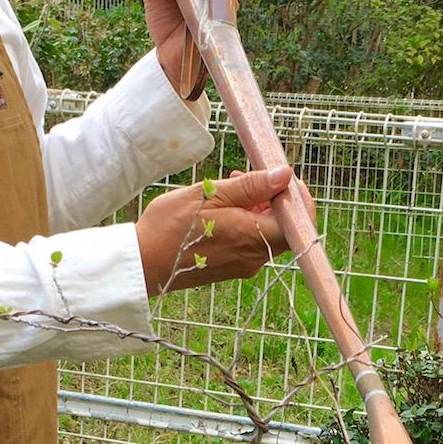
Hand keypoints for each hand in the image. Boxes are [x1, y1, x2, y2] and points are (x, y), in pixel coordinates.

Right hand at [135, 166, 315, 296]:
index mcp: (253, 237)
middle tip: (248, 176)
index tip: (282, 179)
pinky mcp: (232, 268)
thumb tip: (284, 175)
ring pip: (267, 232)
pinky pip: (251, 242)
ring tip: (229, 187)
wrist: (143, 263)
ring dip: (256, 207)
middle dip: (272, 197)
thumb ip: (251, 186)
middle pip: (284, 226)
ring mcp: (244, 265)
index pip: (299, 222)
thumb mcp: (210, 194)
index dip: (298, 198)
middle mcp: (254, 256)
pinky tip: (222, 208)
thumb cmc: (170, 227)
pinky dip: (245, 222)